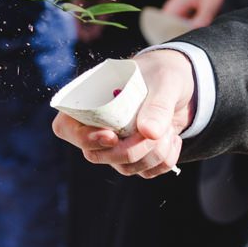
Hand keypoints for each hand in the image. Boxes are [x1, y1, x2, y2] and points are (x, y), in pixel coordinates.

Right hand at [50, 47, 194, 177]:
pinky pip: (145, 172)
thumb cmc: (162, 74)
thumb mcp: (164, 82)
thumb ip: (157, 106)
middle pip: (96, 155)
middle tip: (157, 133)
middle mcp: (95, 127)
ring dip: (151, 155)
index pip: (66, 128)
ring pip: (123, 167)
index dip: (84, 138)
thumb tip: (149, 132)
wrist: (181, 85)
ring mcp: (115, 146)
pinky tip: (173, 139)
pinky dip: (164, 161)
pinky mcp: (137, 157)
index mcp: (87, 102)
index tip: (112, 136)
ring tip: (168, 130)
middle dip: (130, 150)